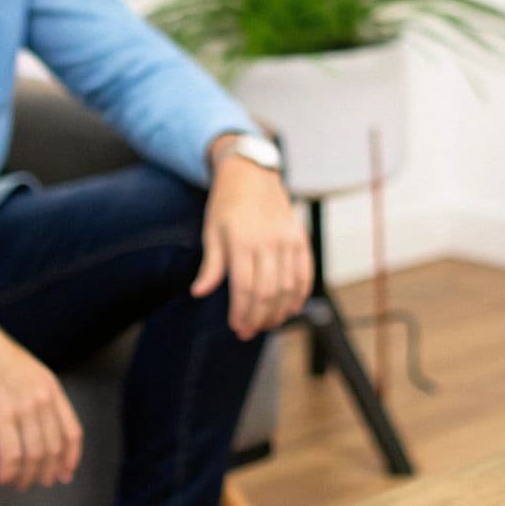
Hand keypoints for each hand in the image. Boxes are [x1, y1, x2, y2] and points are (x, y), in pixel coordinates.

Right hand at [0, 298, 82, 490]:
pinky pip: (11, 454)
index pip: (72, 432)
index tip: (65, 475)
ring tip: (18, 484)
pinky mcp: (0, 415)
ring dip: (27, 477)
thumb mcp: (27, 373)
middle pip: (54, 448)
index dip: (70, 458)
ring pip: (35, 456)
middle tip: (37, 484)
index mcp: (52, 389)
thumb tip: (38, 428)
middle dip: (48, 472)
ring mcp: (23, 408)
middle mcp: (42, 399)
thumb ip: (37, 398)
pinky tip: (3, 478)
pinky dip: (10, 472)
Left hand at [192, 143, 310, 340]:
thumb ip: (210, 265)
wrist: (251, 173)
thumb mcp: (211, 232)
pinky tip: (291, 309)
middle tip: (249, 332)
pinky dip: (300, 294)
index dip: (242, 313)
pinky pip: (305, 273)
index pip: (245, 288)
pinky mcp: (300, 238)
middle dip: (259, 318)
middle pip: (268, 293)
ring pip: (288, 287)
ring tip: (268, 324)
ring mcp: (287, 240)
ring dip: (279, 312)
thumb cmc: (226, 204)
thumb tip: (199, 293)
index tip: (236, 327)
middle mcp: (268, 242)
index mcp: (242, 241)